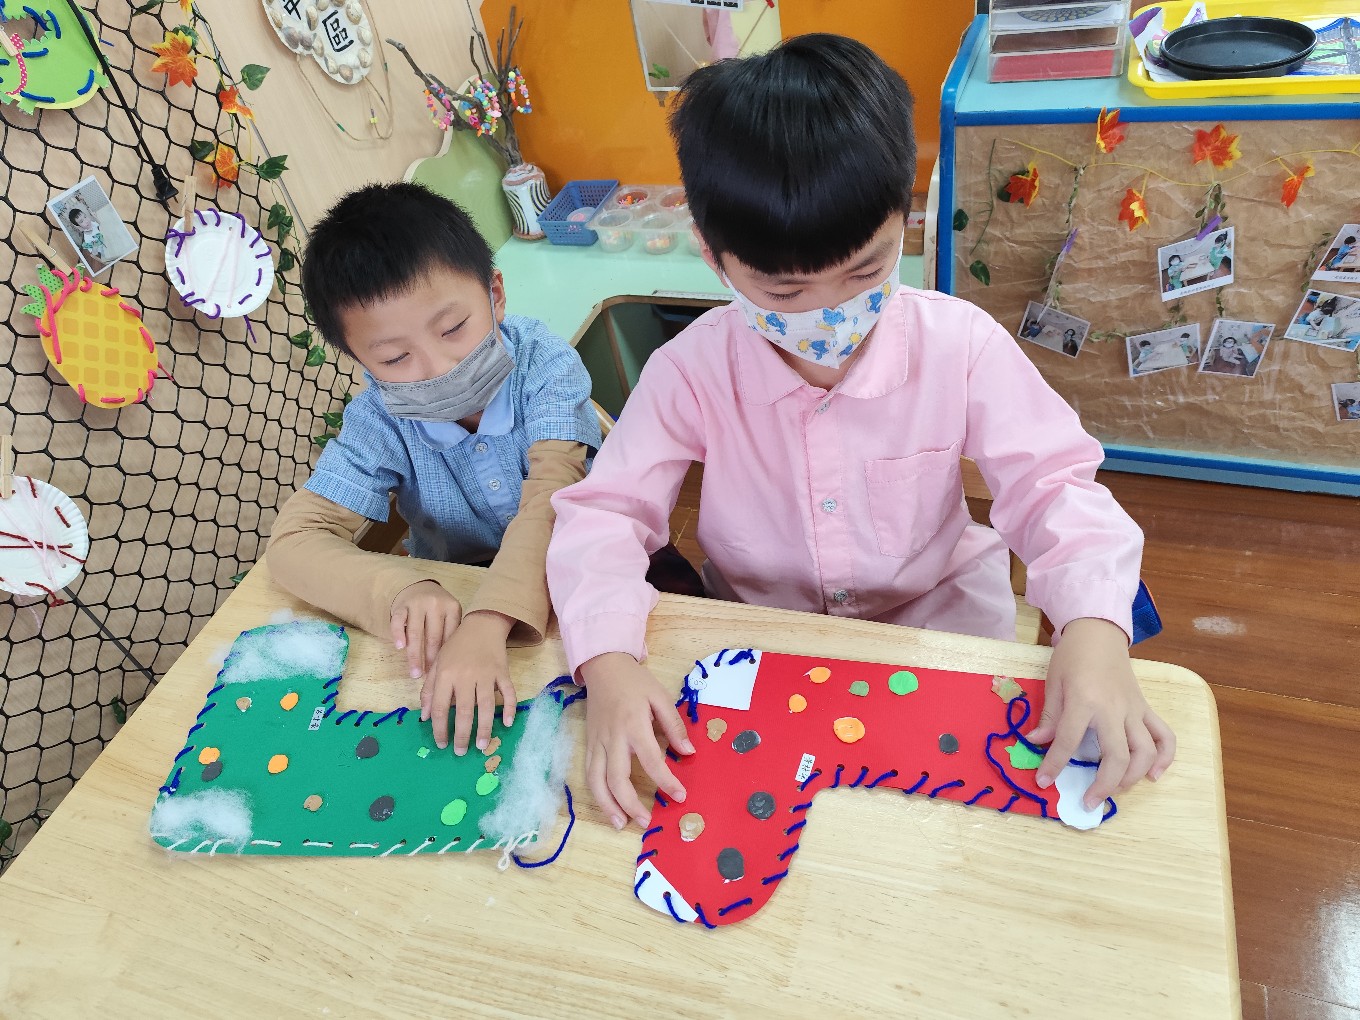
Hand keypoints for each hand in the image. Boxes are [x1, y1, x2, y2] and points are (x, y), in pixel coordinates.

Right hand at [389, 580, 461, 680]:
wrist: (420, 586)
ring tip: (414, 672)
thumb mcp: (450, 615)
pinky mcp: (401, 605)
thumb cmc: (438, 608)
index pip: (449, 636)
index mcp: (452, 608)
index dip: (445, 655)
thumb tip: (450, 665)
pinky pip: (398, 621)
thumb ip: (451, 632)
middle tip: (427, 677)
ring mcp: (417, 603)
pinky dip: (398, 634)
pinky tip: (399, 648)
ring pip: (415, 632)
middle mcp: (436, 604)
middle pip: (433, 637)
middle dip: (430, 659)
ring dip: (414, 654)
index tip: (442, 672)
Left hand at [421, 610, 516, 753]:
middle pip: (463, 711)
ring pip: (486, 706)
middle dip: (462, 735)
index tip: (441, 743)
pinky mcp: (503, 672)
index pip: (440, 707)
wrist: (482, 625)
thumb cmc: (456, 647)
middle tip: (460, 752)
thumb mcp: (437, 664)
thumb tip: (425, 717)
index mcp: (446, 675)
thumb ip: (429, 690)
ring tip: (482, 746)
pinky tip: (507, 723)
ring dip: (484, 728)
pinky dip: (508, 708)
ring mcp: (486, 674)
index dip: (439, 728)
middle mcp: (465, 676)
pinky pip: (508, 693)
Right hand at [579, 652, 694, 829]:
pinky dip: (597, 794)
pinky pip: (589, 774)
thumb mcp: (660, 697)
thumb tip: (689, 752)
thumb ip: (674, 726)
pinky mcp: (588, 744)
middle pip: (617, 778)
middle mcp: (612, 737)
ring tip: (622, 824)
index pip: (651, 760)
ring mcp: (597, 742)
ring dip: (608, 806)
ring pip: (597, 781)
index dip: (666, 781)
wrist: (603, 667)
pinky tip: (607, 807)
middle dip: (631, 804)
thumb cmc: (635, 682)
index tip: (679, 796)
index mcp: (634, 724)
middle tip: (647, 821)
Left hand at [1027, 618, 1175, 809]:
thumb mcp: (1053, 682)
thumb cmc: (1072, 656)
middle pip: (1117, 755)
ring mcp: (1134, 709)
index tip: (1044, 782)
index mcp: (1084, 700)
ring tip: (1116, 790)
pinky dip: (1164, 757)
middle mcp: (1113, 709)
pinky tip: (1153, 774)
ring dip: (1133, 776)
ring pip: (1145, 750)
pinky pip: (1164, 735)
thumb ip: (1049, 715)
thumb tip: (1037, 742)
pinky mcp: (1146, 708)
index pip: (1068, 740)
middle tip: (1089, 802)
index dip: (1054, 764)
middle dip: (1104, 785)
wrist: (1099, 632)